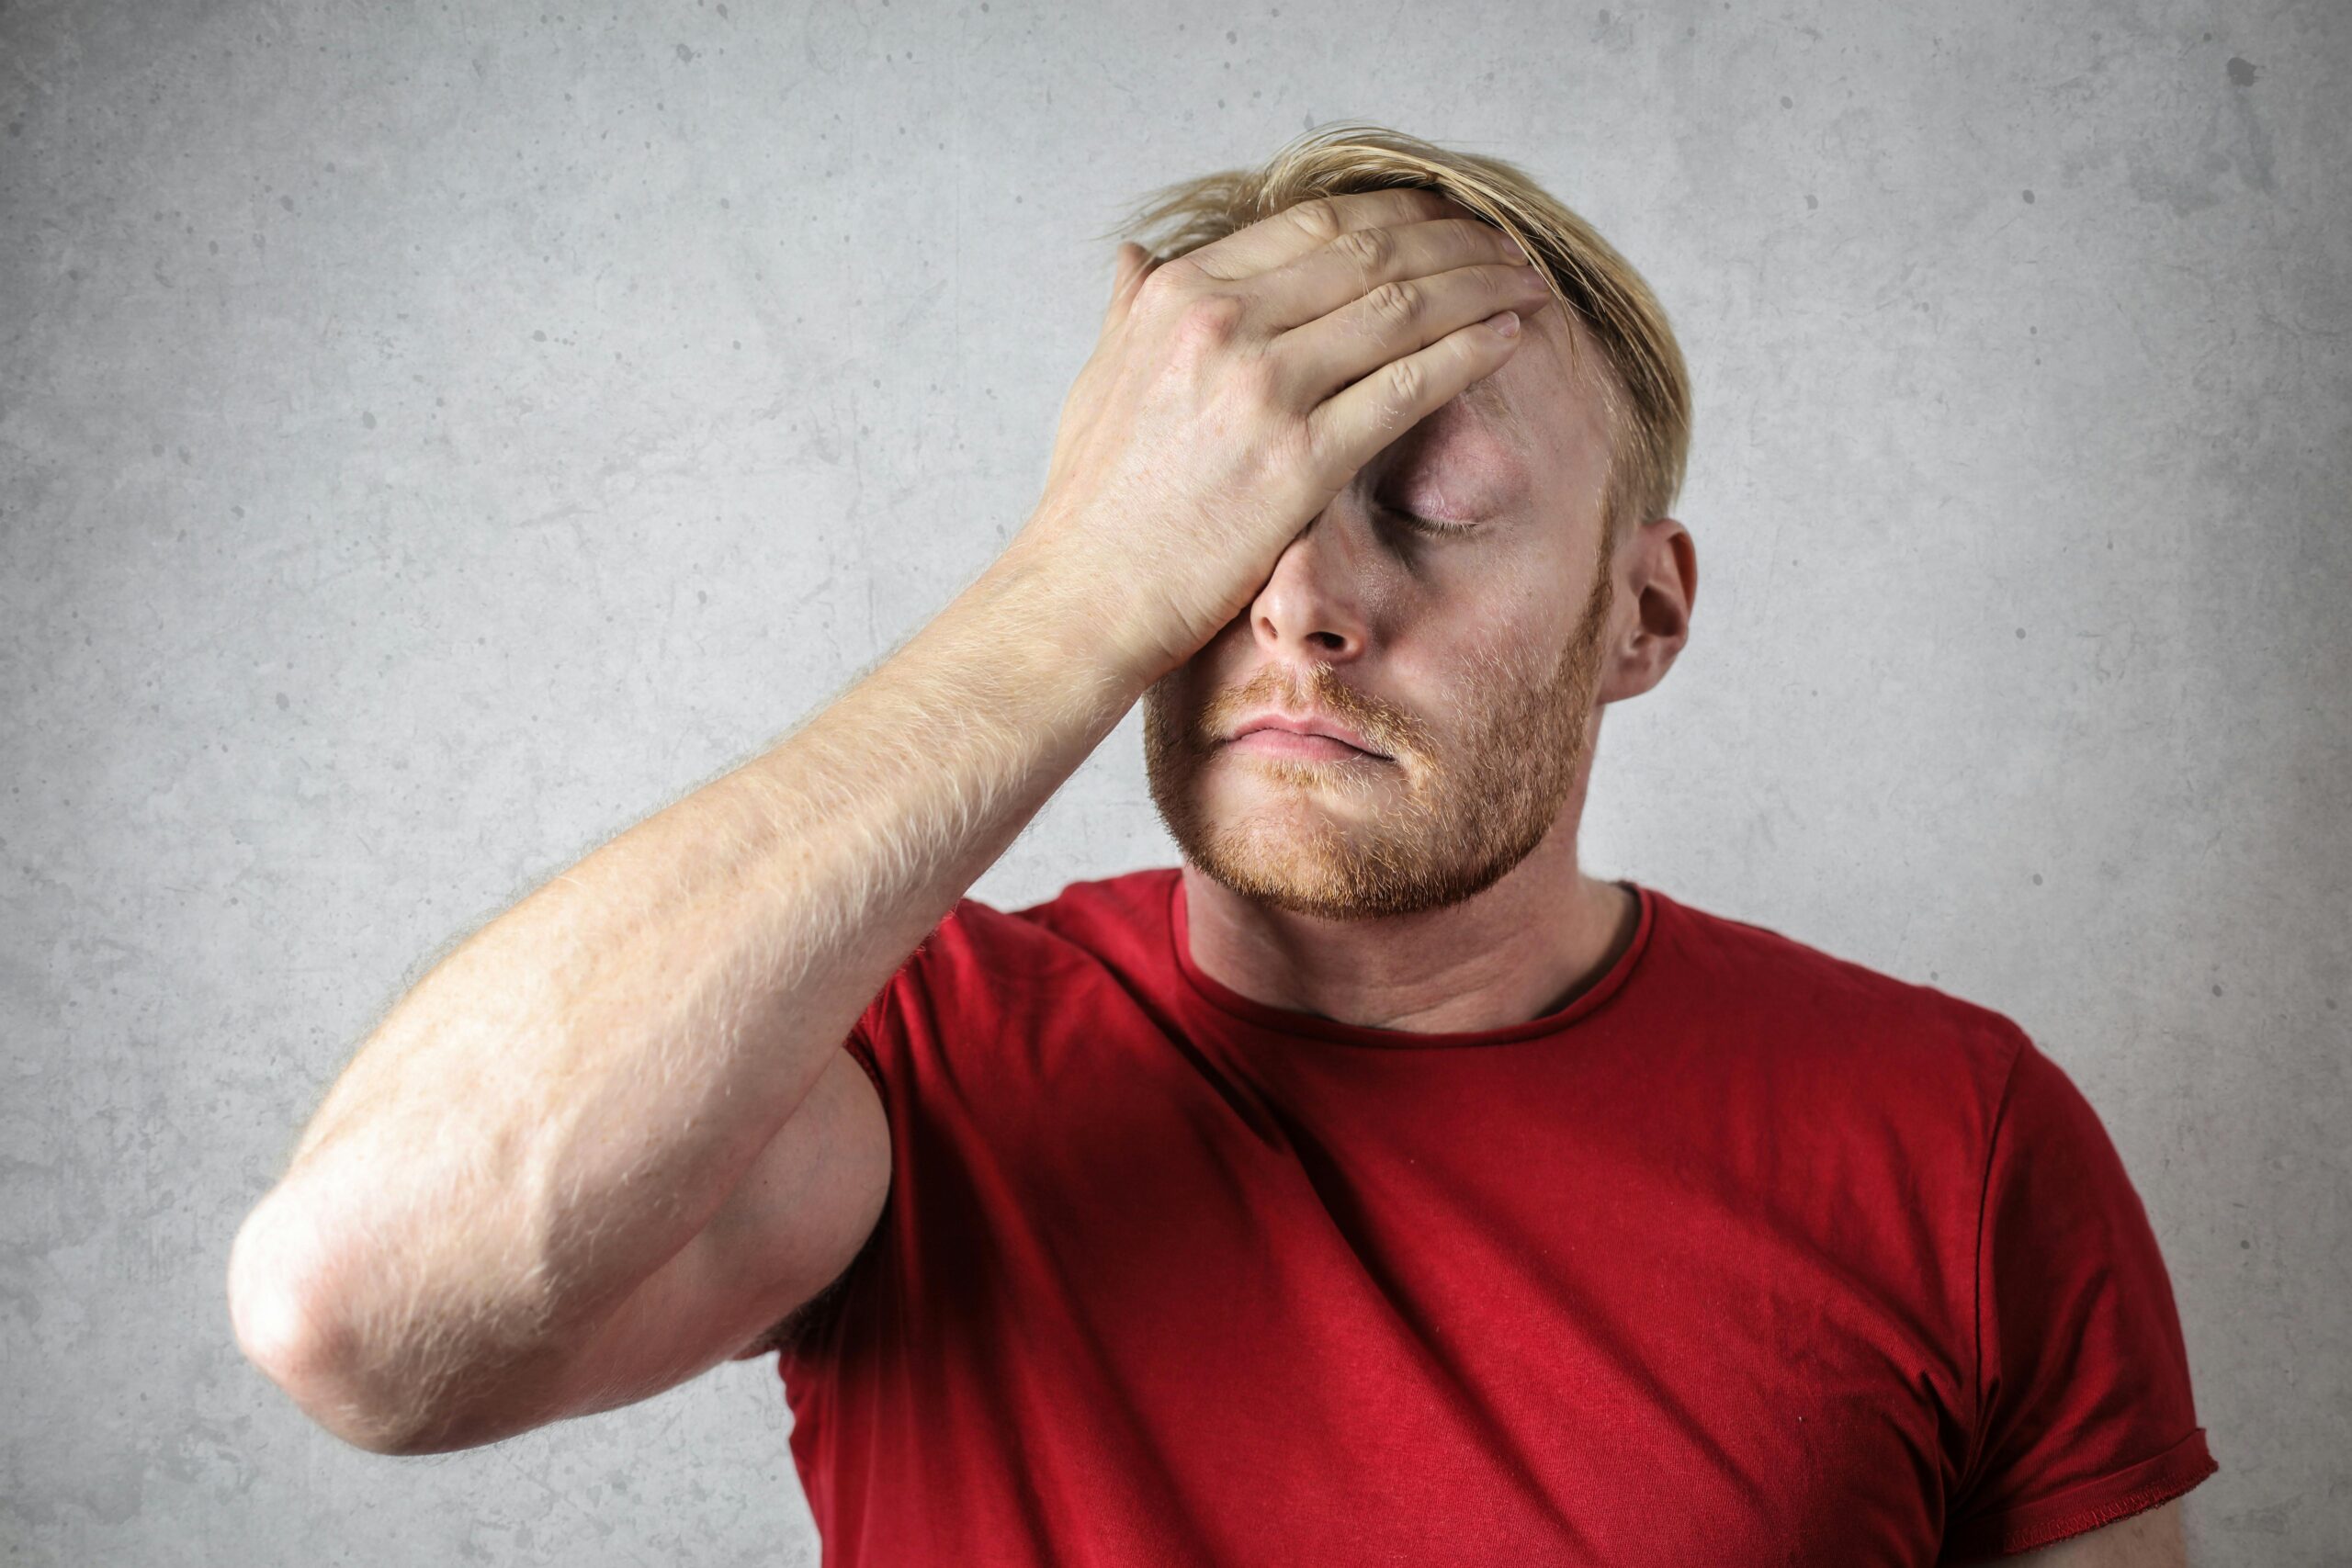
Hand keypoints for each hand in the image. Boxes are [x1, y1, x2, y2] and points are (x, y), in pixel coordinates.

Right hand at [1009, 188, 1557, 685]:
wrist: (1084, 598)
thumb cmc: (1093, 501)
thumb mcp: (1097, 378)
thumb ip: (1130, 309)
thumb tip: (1139, 256)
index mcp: (1180, 294)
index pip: (1314, 222)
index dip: (1397, 212)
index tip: (1444, 219)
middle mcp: (1222, 324)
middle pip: (1372, 251)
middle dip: (1455, 240)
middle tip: (1506, 245)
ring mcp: (1264, 389)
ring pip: (1404, 307)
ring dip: (1480, 286)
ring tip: (1526, 284)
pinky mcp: (1300, 460)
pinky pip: (1410, 386)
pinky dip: (1469, 352)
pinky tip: (1509, 339)